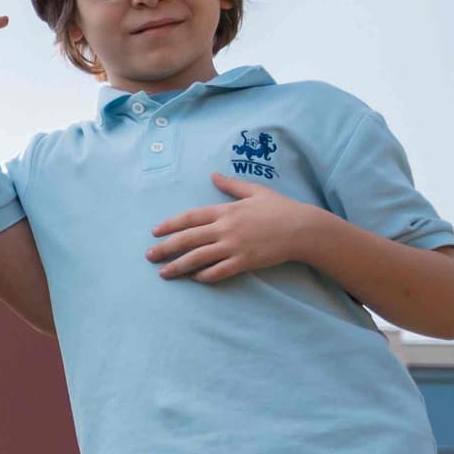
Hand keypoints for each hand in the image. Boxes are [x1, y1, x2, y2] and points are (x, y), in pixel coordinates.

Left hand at [148, 174, 324, 283]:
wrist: (305, 228)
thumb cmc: (281, 208)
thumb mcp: (256, 191)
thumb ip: (231, 185)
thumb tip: (213, 175)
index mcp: (226, 210)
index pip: (190, 218)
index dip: (170, 225)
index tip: (154, 232)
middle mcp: (226, 228)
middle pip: (188, 239)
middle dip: (165, 248)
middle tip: (149, 256)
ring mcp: (234, 246)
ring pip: (198, 258)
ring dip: (178, 266)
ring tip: (163, 273)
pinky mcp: (245, 261)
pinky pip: (219, 271)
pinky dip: (205, 276)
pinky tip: (195, 278)